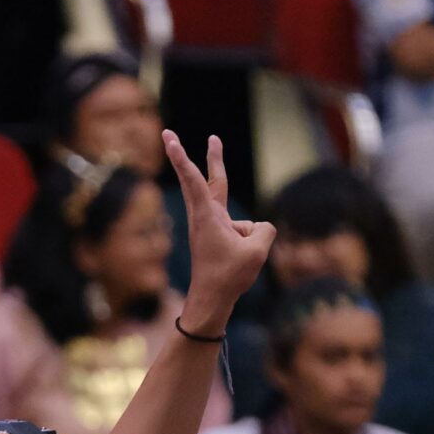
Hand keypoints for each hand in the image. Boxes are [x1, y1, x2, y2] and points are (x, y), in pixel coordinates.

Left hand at [165, 130, 273, 329]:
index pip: (194, 180)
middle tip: (169, 134)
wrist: (211, 300)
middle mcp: (203, 216)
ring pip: (226, 205)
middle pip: (204, 178)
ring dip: (234, 211)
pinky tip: (238, 259)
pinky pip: (243, 228)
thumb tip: (257, 228)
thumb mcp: (258, 250)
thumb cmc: (229, 276)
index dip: (182, 158)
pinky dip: (249, 241)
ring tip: (229, 250)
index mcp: (207, 216)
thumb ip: (265, 229)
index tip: (169, 140)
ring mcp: (208, 224)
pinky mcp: (215, 234)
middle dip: (201, 156)